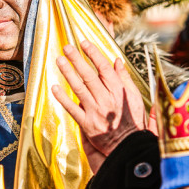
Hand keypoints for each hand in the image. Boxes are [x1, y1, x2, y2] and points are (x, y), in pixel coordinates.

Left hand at [52, 41, 148, 172]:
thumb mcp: (134, 97)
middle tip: (66, 47)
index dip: (93, 54)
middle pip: (89, 75)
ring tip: (59, 61)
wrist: (129, 146)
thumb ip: (124, 78)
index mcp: (118, 91)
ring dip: (68, 73)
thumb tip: (116, 60)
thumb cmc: (132, 120)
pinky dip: (63, 98)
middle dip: (77, 59)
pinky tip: (54, 88)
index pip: (104, 68)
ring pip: (79, 88)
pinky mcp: (87, 124)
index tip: (84, 43)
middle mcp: (106, 99)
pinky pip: (72, 109)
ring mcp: (96, 111)